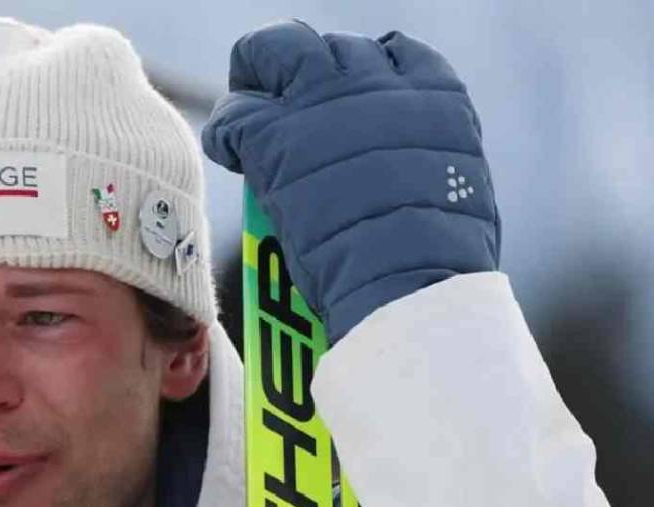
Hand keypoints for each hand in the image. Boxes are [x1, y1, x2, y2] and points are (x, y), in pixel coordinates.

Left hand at [203, 21, 500, 341]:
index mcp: (433, 93)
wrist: (410, 281)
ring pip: (273, 53)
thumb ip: (431, 156)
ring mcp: (321, 104)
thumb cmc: (441, 262)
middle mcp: (376, 84)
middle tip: (281, 98)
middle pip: (325, 46)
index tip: (341, 100)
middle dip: (300, 65)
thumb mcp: (461, 188)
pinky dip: (224, 130)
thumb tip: (407, 167)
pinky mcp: (273, 137)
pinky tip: (226, 149)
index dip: (360, 72)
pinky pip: (234, 113)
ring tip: (247, 122)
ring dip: (258, 86)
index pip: (390, 52)